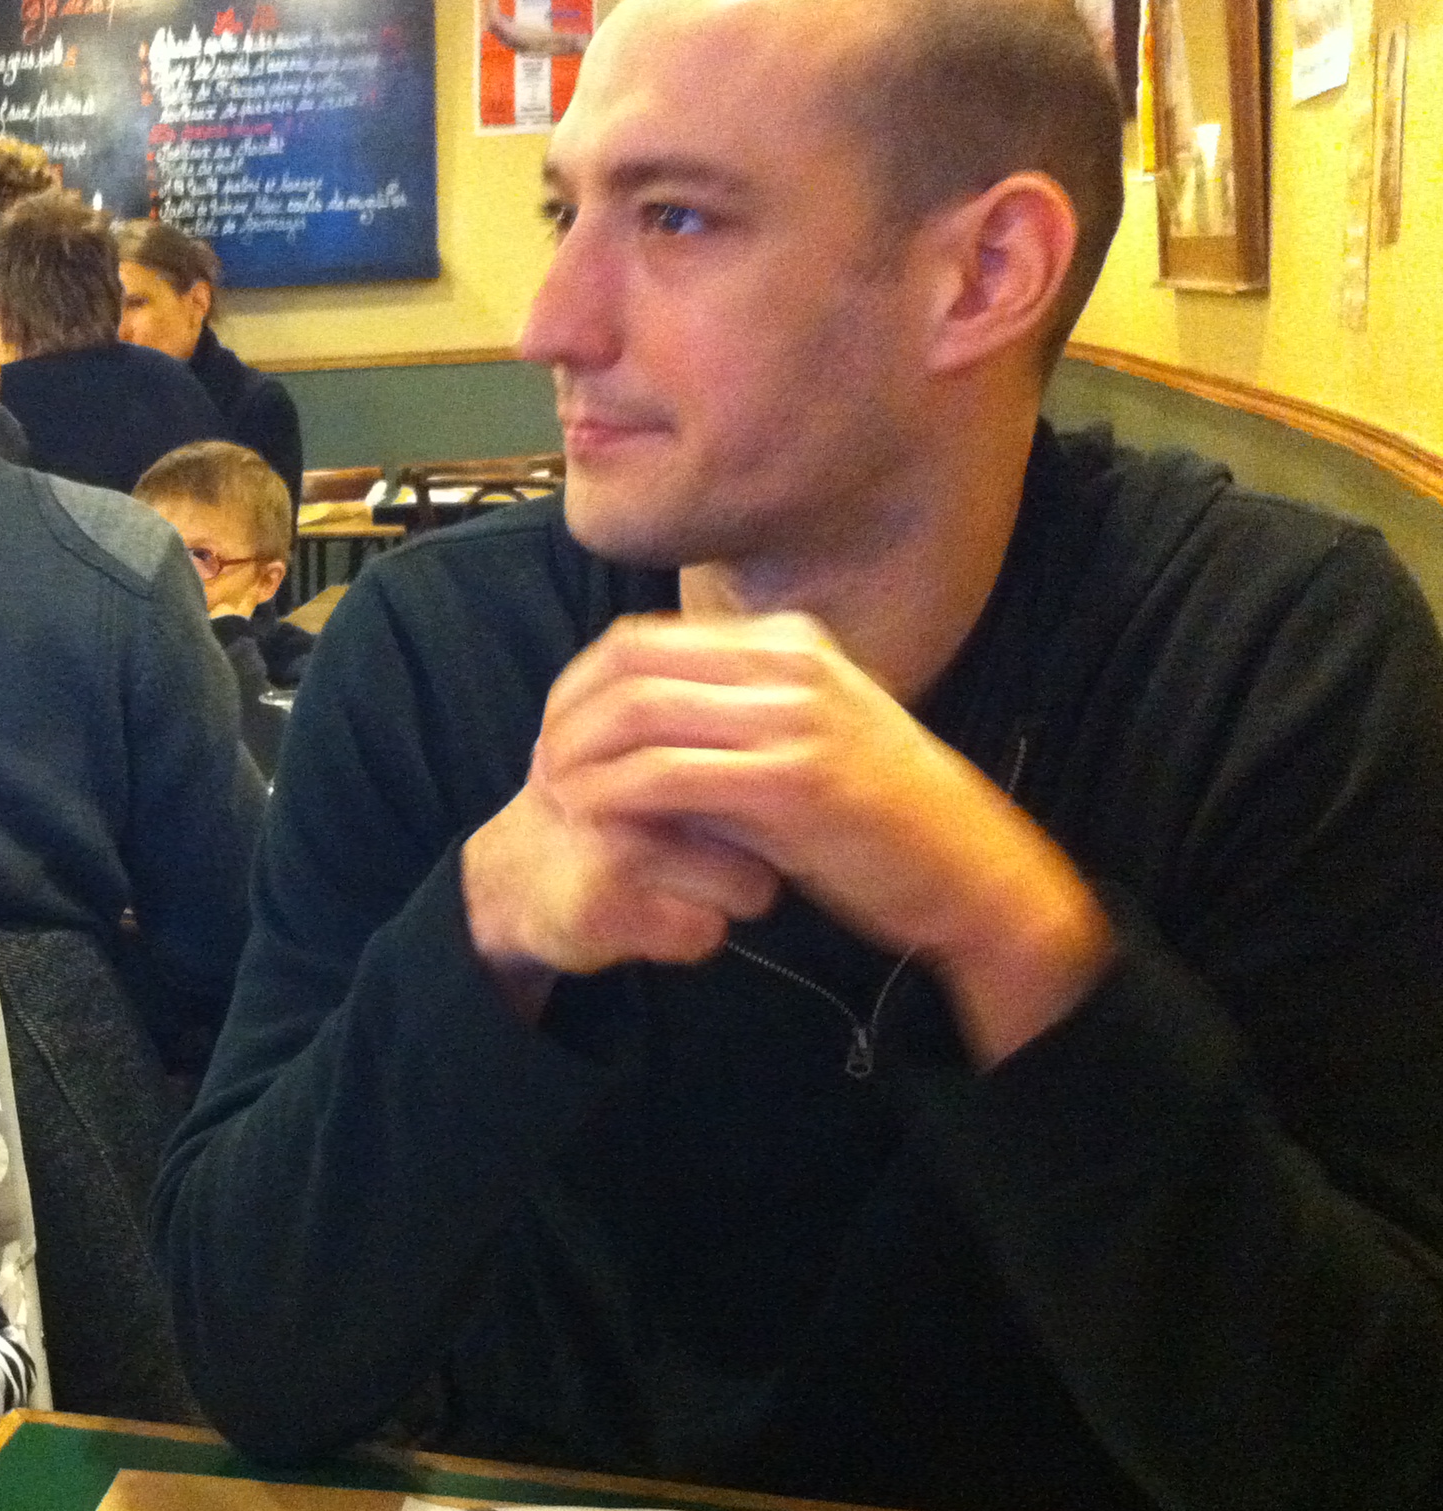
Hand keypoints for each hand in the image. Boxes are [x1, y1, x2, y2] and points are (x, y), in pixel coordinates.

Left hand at [465, 612, 1111, 1061]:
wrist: (972, 873)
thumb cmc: (883, 819)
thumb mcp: (808, 737)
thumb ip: (736, 717)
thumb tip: (648, 718)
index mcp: (788, 643)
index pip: (643, 637)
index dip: (580, 684)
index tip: (554, 731)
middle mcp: (789, 663)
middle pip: (628, 662)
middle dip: (567, 714)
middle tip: (538, 763)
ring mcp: (793, 716)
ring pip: (638, 713)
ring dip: (578, 754)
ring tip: (551, 792)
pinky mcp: (791, 779)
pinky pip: (665, 773)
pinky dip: (612, 793)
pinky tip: (589, 817)